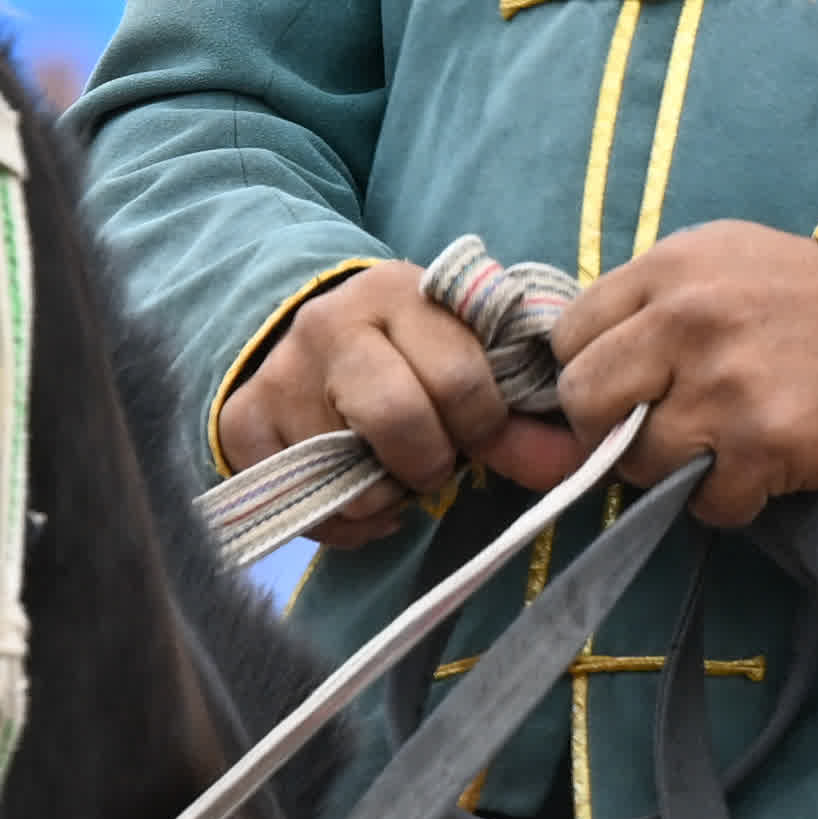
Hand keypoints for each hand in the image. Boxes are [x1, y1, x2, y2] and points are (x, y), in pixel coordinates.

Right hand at [213, 262, 584, 546]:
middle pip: (399, 421)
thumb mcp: (461, 357)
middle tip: (431, 461)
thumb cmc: (406, 353)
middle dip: (430, 462)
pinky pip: (307, 508)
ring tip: (386, 467)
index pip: (462, 381)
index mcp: (399, 295)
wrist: (304, 333)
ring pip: (350, 478)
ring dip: (384, 496)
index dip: (485, 427)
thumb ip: (521, 414)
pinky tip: (351, 490)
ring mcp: (279, 375)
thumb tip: (577, 468)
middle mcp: (331, 325)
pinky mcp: (241, 424)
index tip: (481, 434)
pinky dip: (343, 524)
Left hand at [549, 221, 817, 530]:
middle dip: (605, 425)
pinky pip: (704, 502)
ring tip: (714, 445)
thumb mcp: (720, 261)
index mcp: (669, 270)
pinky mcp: (762, 446)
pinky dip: (727, 497)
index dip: (588, 366)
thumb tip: (586, 356)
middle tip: (645, 427)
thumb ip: (650, 299)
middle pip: (583, 399)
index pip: (570, 335)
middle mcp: (686, 323)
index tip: (622, 381)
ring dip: (670, 467)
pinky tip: (756, 468)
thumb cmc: (802, 297)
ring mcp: (722, 388)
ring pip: (638, 461)